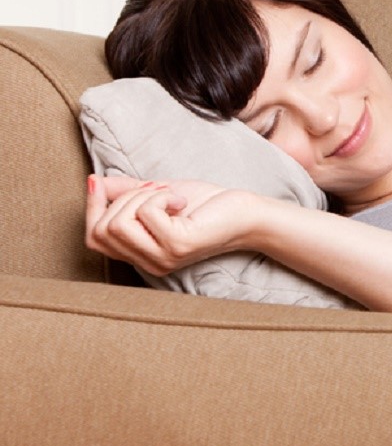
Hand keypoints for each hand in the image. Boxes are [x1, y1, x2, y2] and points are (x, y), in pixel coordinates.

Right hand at [85, 175, 255, 275]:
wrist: (244, 213)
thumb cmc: (206, 204)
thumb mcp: (157, 194)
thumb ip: (126, 191)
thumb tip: (94, 183)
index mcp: (141, 254)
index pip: (94, 238)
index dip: (91, 208)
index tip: (100, 183)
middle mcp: (149, 263)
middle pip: (102, 230)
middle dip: (123, 198)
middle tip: (156, 191)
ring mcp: (162, 258)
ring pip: (118, 223)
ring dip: (141, 197)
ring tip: (169, 195)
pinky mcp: (177, 245)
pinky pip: (146, 213)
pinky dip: (161, 196)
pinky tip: (181, 201)